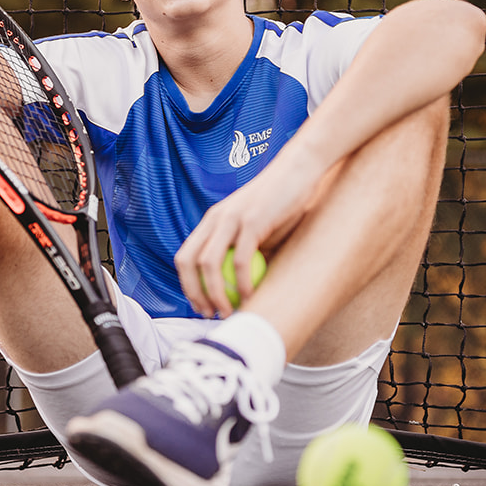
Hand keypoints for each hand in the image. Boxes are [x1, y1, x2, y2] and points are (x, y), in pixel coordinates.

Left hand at [175, 148, 326, 317]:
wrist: (299, 170)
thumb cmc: (282, 202)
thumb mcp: (257, 228)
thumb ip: (244, 250)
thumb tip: (240, 287)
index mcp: (212, 220)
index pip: (185, 256)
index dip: (188, 285)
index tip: (201, 306)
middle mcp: (215, 219)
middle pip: (188, 261)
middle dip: (193, 293)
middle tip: (209, 314)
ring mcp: (231, 219)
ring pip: (208, 264)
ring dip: (215, 294)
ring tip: (228, 311)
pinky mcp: (251, 221)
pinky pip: (240, 260)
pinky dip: (242, 283)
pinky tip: (250, 296)